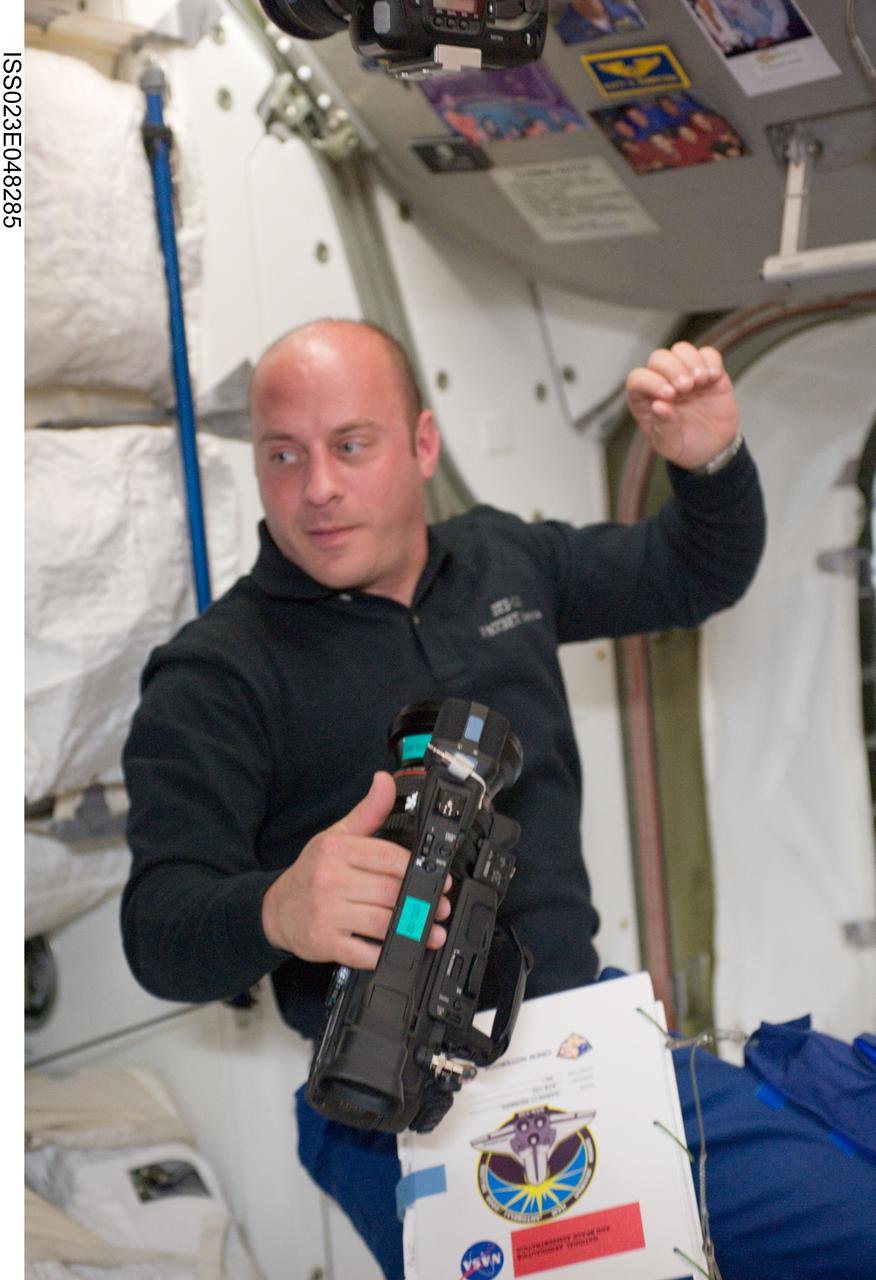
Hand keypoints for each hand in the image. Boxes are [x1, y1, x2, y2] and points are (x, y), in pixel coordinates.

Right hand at [260, 771, 451, 969]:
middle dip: (421, 901)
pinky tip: (397, 947)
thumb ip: (368, 811)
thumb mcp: (337, 835)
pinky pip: (364, 953)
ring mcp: (326, 913)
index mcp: (337, 850)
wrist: (275, 909)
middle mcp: (330, 880)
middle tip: (439, 906)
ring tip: (429, 930)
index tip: (439, 878)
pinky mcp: (325, 943)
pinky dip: (384, 953)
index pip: (389, 857)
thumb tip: (385, 781)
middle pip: (390, 892)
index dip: (419, 869)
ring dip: (412, 929)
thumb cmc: (313, 872)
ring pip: (381, 922)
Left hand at [626, 342, 738, 471]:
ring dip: (691, 361)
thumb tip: (658, 406)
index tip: (669, 395)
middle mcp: (662, 382)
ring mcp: (685, 374)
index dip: (651, 382)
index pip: (638, 378)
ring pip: (681, 350)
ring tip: (701, 381)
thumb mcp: (670, 444)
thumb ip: (664, 426)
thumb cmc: (684, 446)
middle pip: (659, 358)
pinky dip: (711, 360)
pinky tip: (714, 377)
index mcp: (645, 399)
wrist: (713, 448)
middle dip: (673, 368)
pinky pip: (708, 353)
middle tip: (687, 387)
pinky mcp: (707, 371)